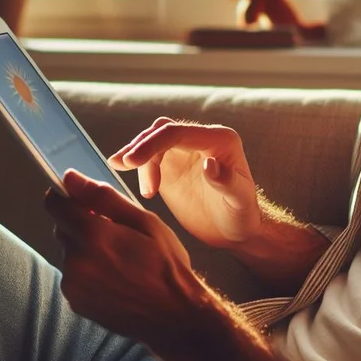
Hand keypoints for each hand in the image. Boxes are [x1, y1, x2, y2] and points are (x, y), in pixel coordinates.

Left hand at [44, 169, 204, 345]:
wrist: (174, 316)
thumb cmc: (165, 265)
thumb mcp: (144, 221)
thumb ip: (102, 197)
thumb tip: (70, 177)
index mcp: (92, 235)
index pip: (54, 204)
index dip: (66, 196)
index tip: (82, 199)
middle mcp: (76, 260)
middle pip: (61, 227)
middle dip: (81, 223)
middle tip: (115, 232)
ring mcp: (73, 285)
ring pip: (68, 251)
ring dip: (84, 248)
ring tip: (119, 258)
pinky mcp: (75, 302)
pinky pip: (73, 275)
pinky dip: (86, 271)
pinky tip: (114, 276)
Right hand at [108, 119, 260, 247]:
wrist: (234, 229)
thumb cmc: (242, 216)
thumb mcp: (239, 202)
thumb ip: (227, 182)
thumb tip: (208, 164)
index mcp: (220, 140)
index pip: (179, 133)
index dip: (152, 144)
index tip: (132, 161)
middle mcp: (202, 139)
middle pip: (163, 130)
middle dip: (141, 145)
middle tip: (123, 164)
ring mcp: (185, 150)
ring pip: (153, 138)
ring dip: (136, 152)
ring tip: (118, 167)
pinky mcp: (172, 164)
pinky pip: (149, 154)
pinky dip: (136, 162)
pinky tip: (121, 169)